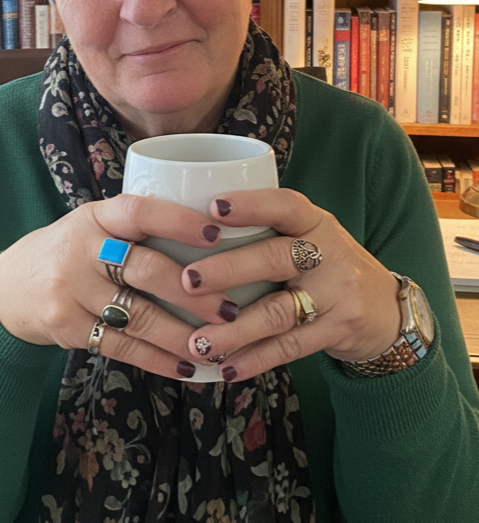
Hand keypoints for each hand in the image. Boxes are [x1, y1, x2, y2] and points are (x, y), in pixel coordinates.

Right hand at [0, 194, 239, 378]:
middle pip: (145, 269)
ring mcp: (70, 291)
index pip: (139, 212)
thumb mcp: (94, 224)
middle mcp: (80, 250)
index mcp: (95, 216)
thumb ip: (136, 228)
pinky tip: (185, 368)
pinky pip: (121, 347)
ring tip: (217, 346)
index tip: (217, 235)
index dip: (179, 221)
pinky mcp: (65, 327)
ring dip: (182, 335)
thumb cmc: (69, 249)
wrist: (10, 286)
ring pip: (137, 316)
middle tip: (231, 309)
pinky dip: (156, 360)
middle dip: (194, 293)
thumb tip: (213, 240)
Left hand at [181, 188, 401, 381]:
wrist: (386, 308)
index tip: (213, 207)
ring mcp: (336, 293)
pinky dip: (255, 359)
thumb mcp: (310, 236)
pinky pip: (290, 347)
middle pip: (274, 258)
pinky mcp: (338, 330)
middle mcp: (328, 252)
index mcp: (314, 221)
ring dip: (234, 330)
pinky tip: (226, 368)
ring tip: (198, 343)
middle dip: (229, 270)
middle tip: (188, 281)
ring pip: (278, 311)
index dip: (251, 205)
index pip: (285, 205)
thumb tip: (193, 229)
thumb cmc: (328, 264)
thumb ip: (268, 230)